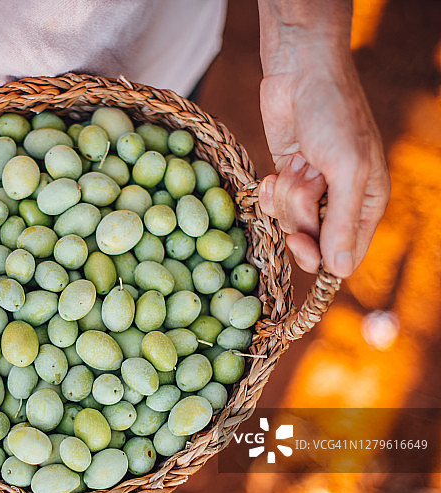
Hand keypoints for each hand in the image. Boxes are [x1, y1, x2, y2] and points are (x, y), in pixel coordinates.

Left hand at [257, 47, 389, 276]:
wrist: (300, 74)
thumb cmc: (333, 115)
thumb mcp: (347, 169)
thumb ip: (343, 221)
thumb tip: (341, 271)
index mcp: (367, 203)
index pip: (346, 254)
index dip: (321, 256)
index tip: (301, 243)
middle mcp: (340, 202)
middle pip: (312, 241)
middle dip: (300, 216)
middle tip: (303, 185)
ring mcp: (310, 192)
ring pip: (289, 222)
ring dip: (288, 195)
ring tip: (298, 164)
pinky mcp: (286, 180)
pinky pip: (273, 206)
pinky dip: (271, 192)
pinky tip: (274, 173)